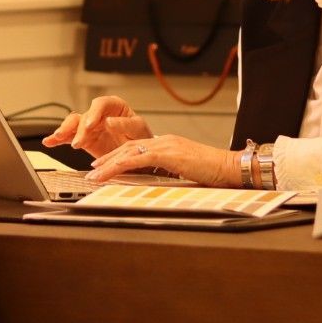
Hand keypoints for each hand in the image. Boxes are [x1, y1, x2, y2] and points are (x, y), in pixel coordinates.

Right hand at [40, 95, 152, 157]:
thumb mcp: (139, 130)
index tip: (91, 124)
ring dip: (65, 130)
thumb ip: (125, 125)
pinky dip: (58, 139)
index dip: (94, 113)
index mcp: (114, 106)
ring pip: (73, 124)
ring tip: (58, 138)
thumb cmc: (142, 138)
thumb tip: (109, 121)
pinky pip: (68, 137)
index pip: (101, 104)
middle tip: (78, 142)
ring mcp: (90, 127)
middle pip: (85, 116)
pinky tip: (49, 142)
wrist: (141, 154)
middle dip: (79, 129)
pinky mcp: (84, 140)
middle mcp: (99, 115)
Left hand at [87, 133, 235, 187]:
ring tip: (93, 174)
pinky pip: (137, 158)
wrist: (229, 166)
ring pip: (128, 152)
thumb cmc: (214, 171)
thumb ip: (172, 172)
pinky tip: (109, 172)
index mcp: (168, 143)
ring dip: (108, 164)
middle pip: (128, 147)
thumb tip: (160, 181)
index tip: (105, 165)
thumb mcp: (188, 170)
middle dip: (107, 159)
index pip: (137, 148)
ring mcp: (165, 145)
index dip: (118, 156)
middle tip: (92, 170)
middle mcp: (164, 140)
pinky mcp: (167, 153)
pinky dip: (120, 165)